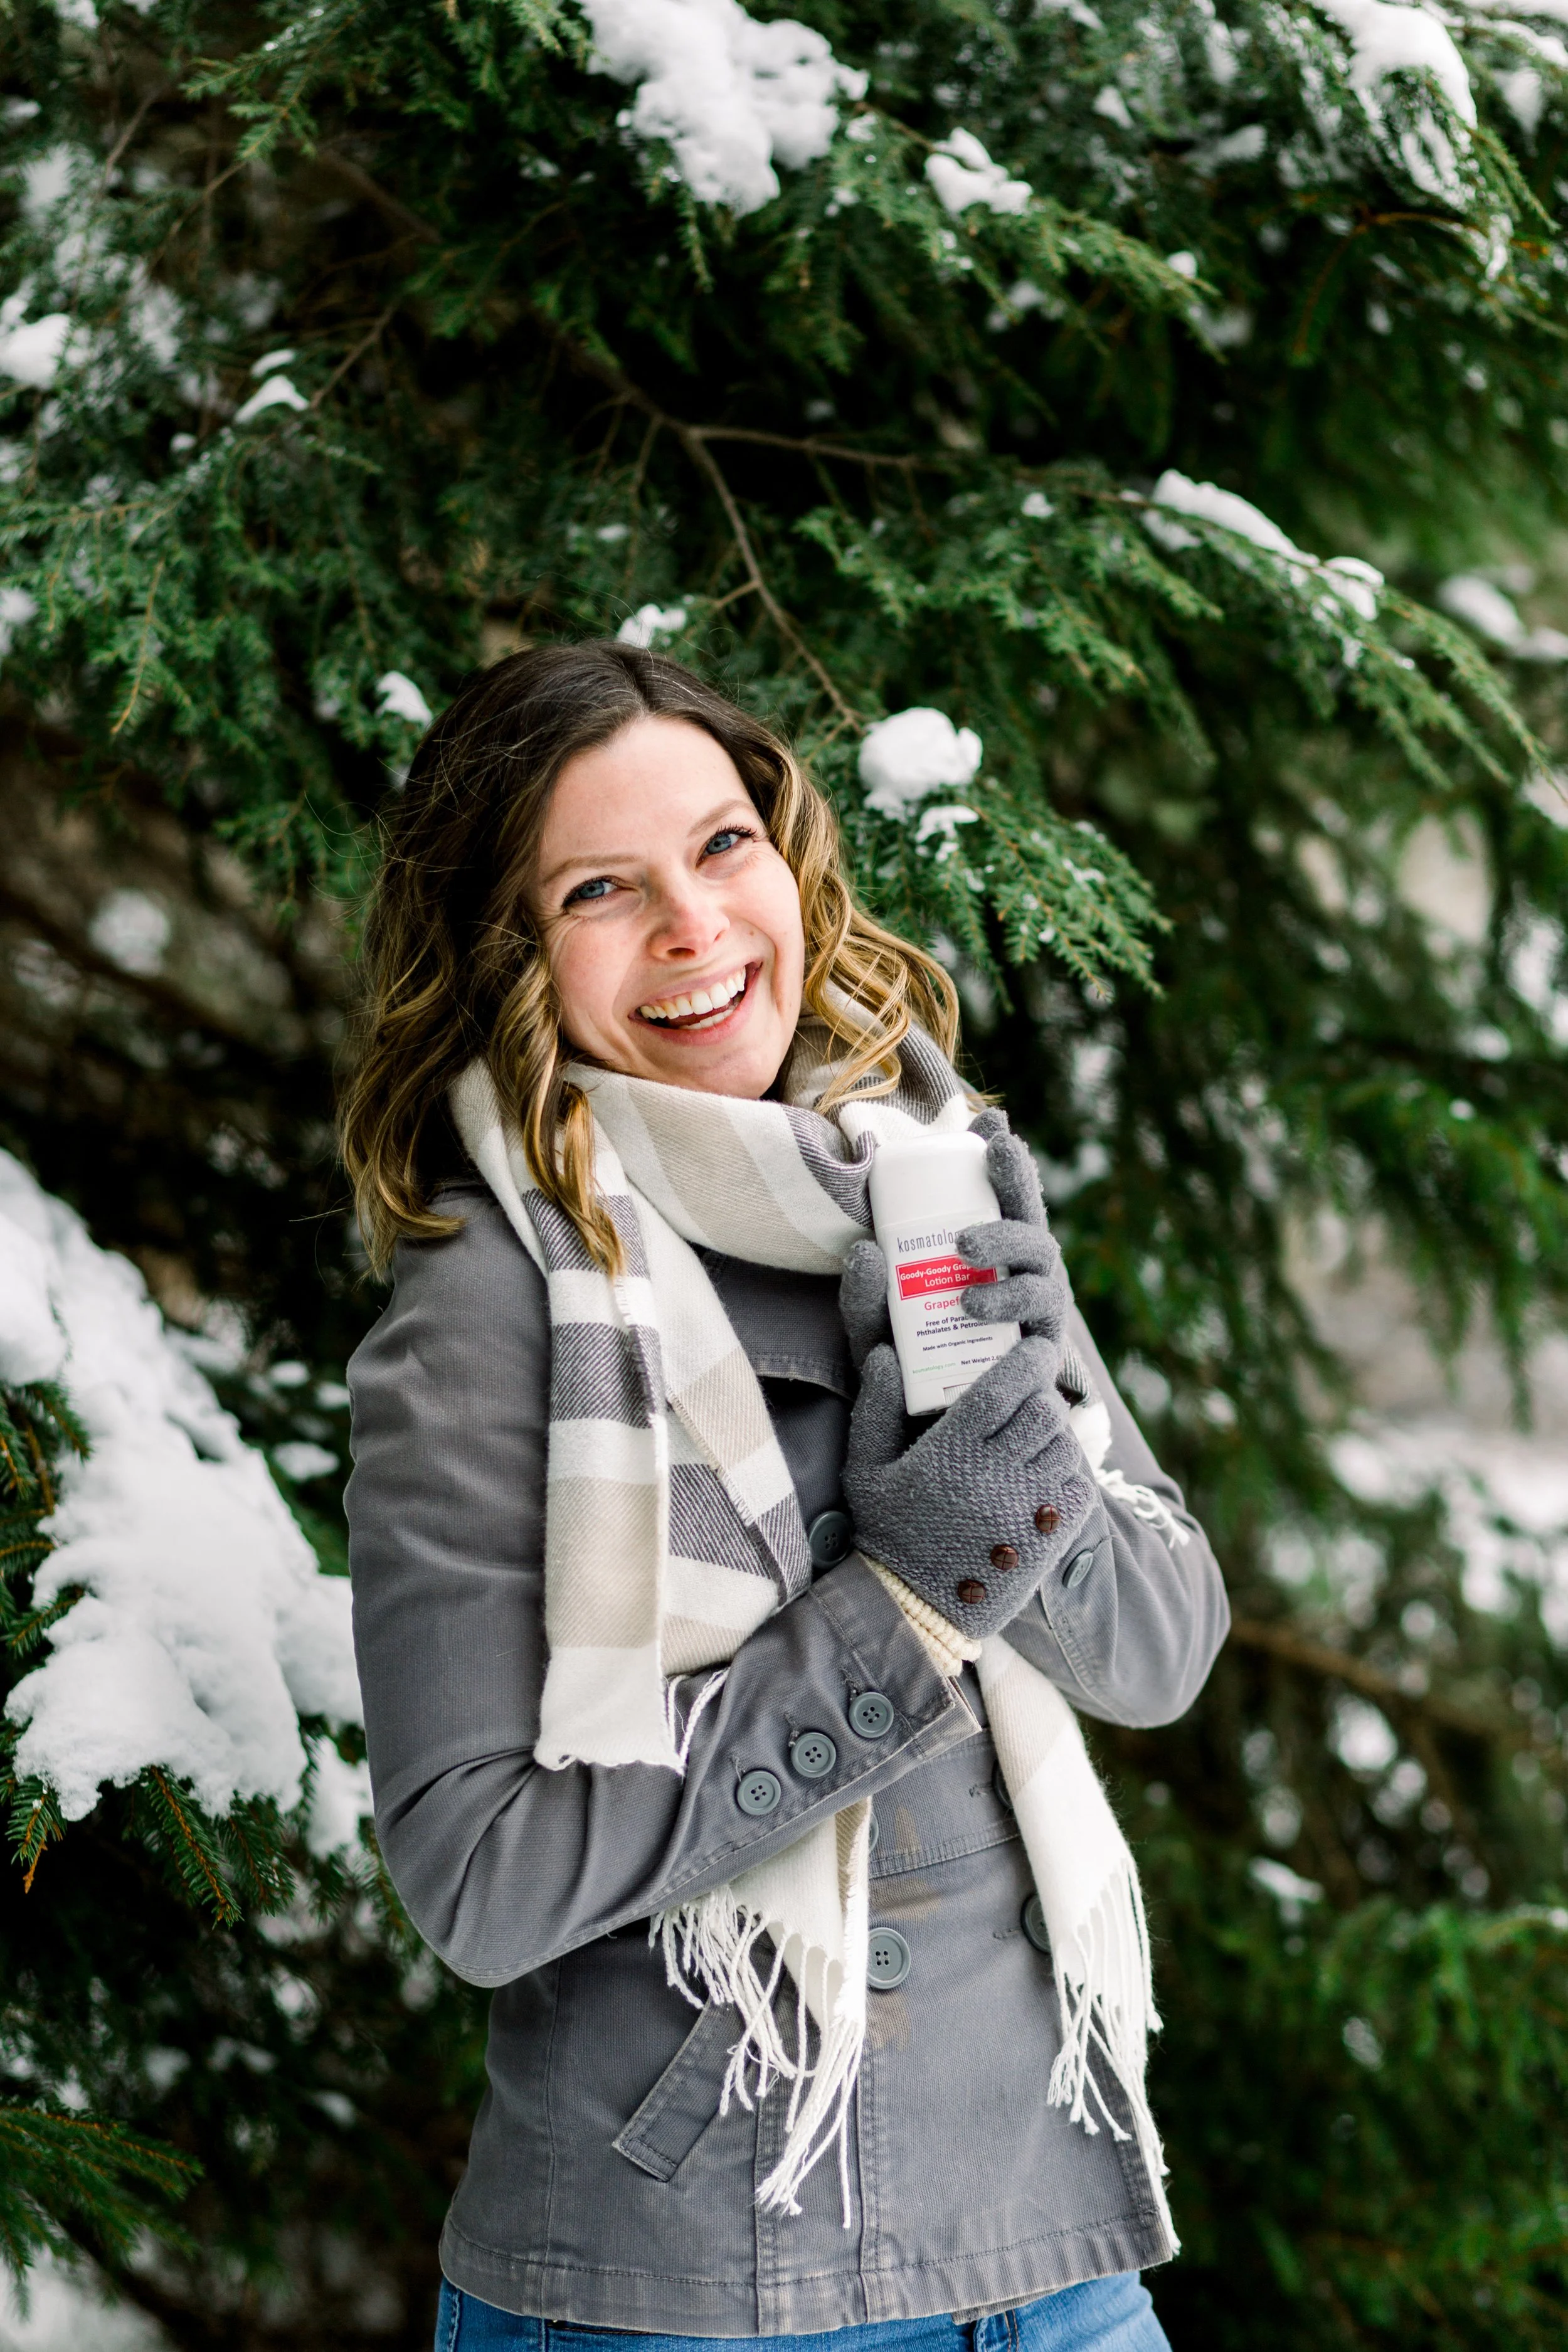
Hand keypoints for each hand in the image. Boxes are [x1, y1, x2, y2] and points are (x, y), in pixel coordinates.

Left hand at [837, 1118, 1065, 1365]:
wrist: (929, 1434)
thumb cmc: (905, 1369)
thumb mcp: (876, 1328)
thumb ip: (864, 1295)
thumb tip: (865, 1250)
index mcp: (989, 1258)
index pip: (1000, 1201)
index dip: (1003, 1161)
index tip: (992, 1122)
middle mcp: (1020, 1277)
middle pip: (1030, 1219)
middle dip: (1017, 1180)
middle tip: (995, 1154)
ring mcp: (1037, 1313)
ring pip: (1040, 1263)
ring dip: (1005, 1245)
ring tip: (961, 1248)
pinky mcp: (1042, 1354)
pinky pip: (1039, 1320)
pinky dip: (1007, 1305)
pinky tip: (974, 1304)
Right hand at [841, 1335, 1095, 1639]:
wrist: (911, 1609)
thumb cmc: (885, 1533)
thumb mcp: (865, 1469)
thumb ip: (876, 1408)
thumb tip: (887, 1354)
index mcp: (951, 1452)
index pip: (1004, 1387)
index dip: (1027, 1360)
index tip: (1035, 1347)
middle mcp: (994, 1476)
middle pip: (1043, 1412)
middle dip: (1042, 1396)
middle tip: (1032, 1397)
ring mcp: (1025, 1509)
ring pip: (1065, 1448)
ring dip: (1057, 1435)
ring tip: (1039, 1438)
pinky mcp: (1046, 1539)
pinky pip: (1079, 1490)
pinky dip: (1071, 1475)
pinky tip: (1048, 1477)